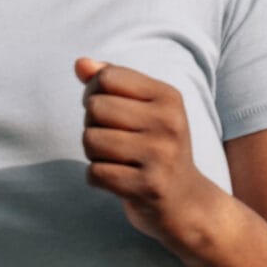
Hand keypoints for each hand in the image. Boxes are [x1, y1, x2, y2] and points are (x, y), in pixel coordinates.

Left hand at [75, 55, 223, 250]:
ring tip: (117, 161)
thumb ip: (111, 82)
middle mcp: (169, 123)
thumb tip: (80, 63)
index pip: (107, 77)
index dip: (94, 93)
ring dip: (94, 154)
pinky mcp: (149, 187)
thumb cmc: (156, 149)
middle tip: (114, 142)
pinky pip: (95, 173)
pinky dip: (97, 178)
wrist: (187, 203)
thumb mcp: (143, 109)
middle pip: (95, 108)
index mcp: (169, 97)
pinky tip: (118, 181)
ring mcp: (161, 156)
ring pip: (91, 140)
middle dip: (93, 126)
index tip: (107, 112)